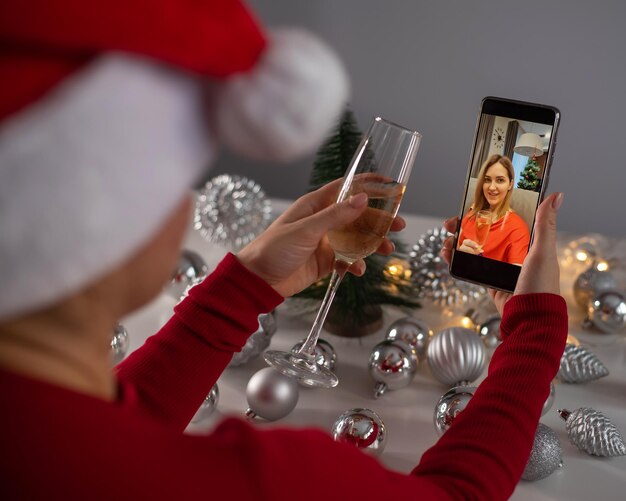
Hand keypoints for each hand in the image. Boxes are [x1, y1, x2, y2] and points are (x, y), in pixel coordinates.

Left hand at [236, 179, 405, 297]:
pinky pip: (346, 259)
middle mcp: (322, 221)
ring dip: (372, 244)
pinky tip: (359, 270)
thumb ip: (336, 216)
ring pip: (356, 239)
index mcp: (315, 205)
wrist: (258, 280)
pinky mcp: (324, 261)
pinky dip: (355, 263)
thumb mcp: (306, 230)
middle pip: (357, 216)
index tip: (389, 183)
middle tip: (399, 225)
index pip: (345, 188)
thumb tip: (362, 199)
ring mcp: (325, 241)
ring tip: (387, 250)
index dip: (367, 184)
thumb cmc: (274, 248)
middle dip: (378, 220)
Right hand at [441, 193, 562, 314]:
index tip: (472, 205)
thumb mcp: (543, 252)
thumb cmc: (540, 286)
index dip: (487, 212)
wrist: (528, 319)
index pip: (504, 220)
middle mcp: (512, 252)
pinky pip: (470, 265)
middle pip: (484, 232)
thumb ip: (545, 225)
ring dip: (457, 242)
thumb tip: (556, 195)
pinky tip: (448, 255)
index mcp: (527, 243)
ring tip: (446, 241)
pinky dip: (457, 259)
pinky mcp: (489, 279)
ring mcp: (499, 266)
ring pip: (473, 247)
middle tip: (451, 223)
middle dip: (466, 226)